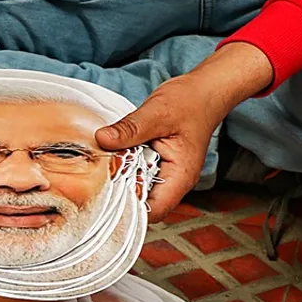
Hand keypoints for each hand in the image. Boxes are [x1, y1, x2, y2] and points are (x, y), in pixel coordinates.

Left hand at [95, 42, 273, 221]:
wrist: (203, 91)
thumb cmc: (189, 102)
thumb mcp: (156, 113)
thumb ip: (129, 129)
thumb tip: (102, 139)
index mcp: (180, 176)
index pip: (153, 211)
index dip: (128, 209)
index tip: (104, 195)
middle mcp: (174, 181)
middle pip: (142, 203)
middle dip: (118, 193)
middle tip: (98, 176)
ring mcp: (166, 173)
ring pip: (137, 188)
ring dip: (119, 179)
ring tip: (103, 164)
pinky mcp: (156, 164)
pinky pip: (136, 173)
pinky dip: (123, 167)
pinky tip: (112, 156)